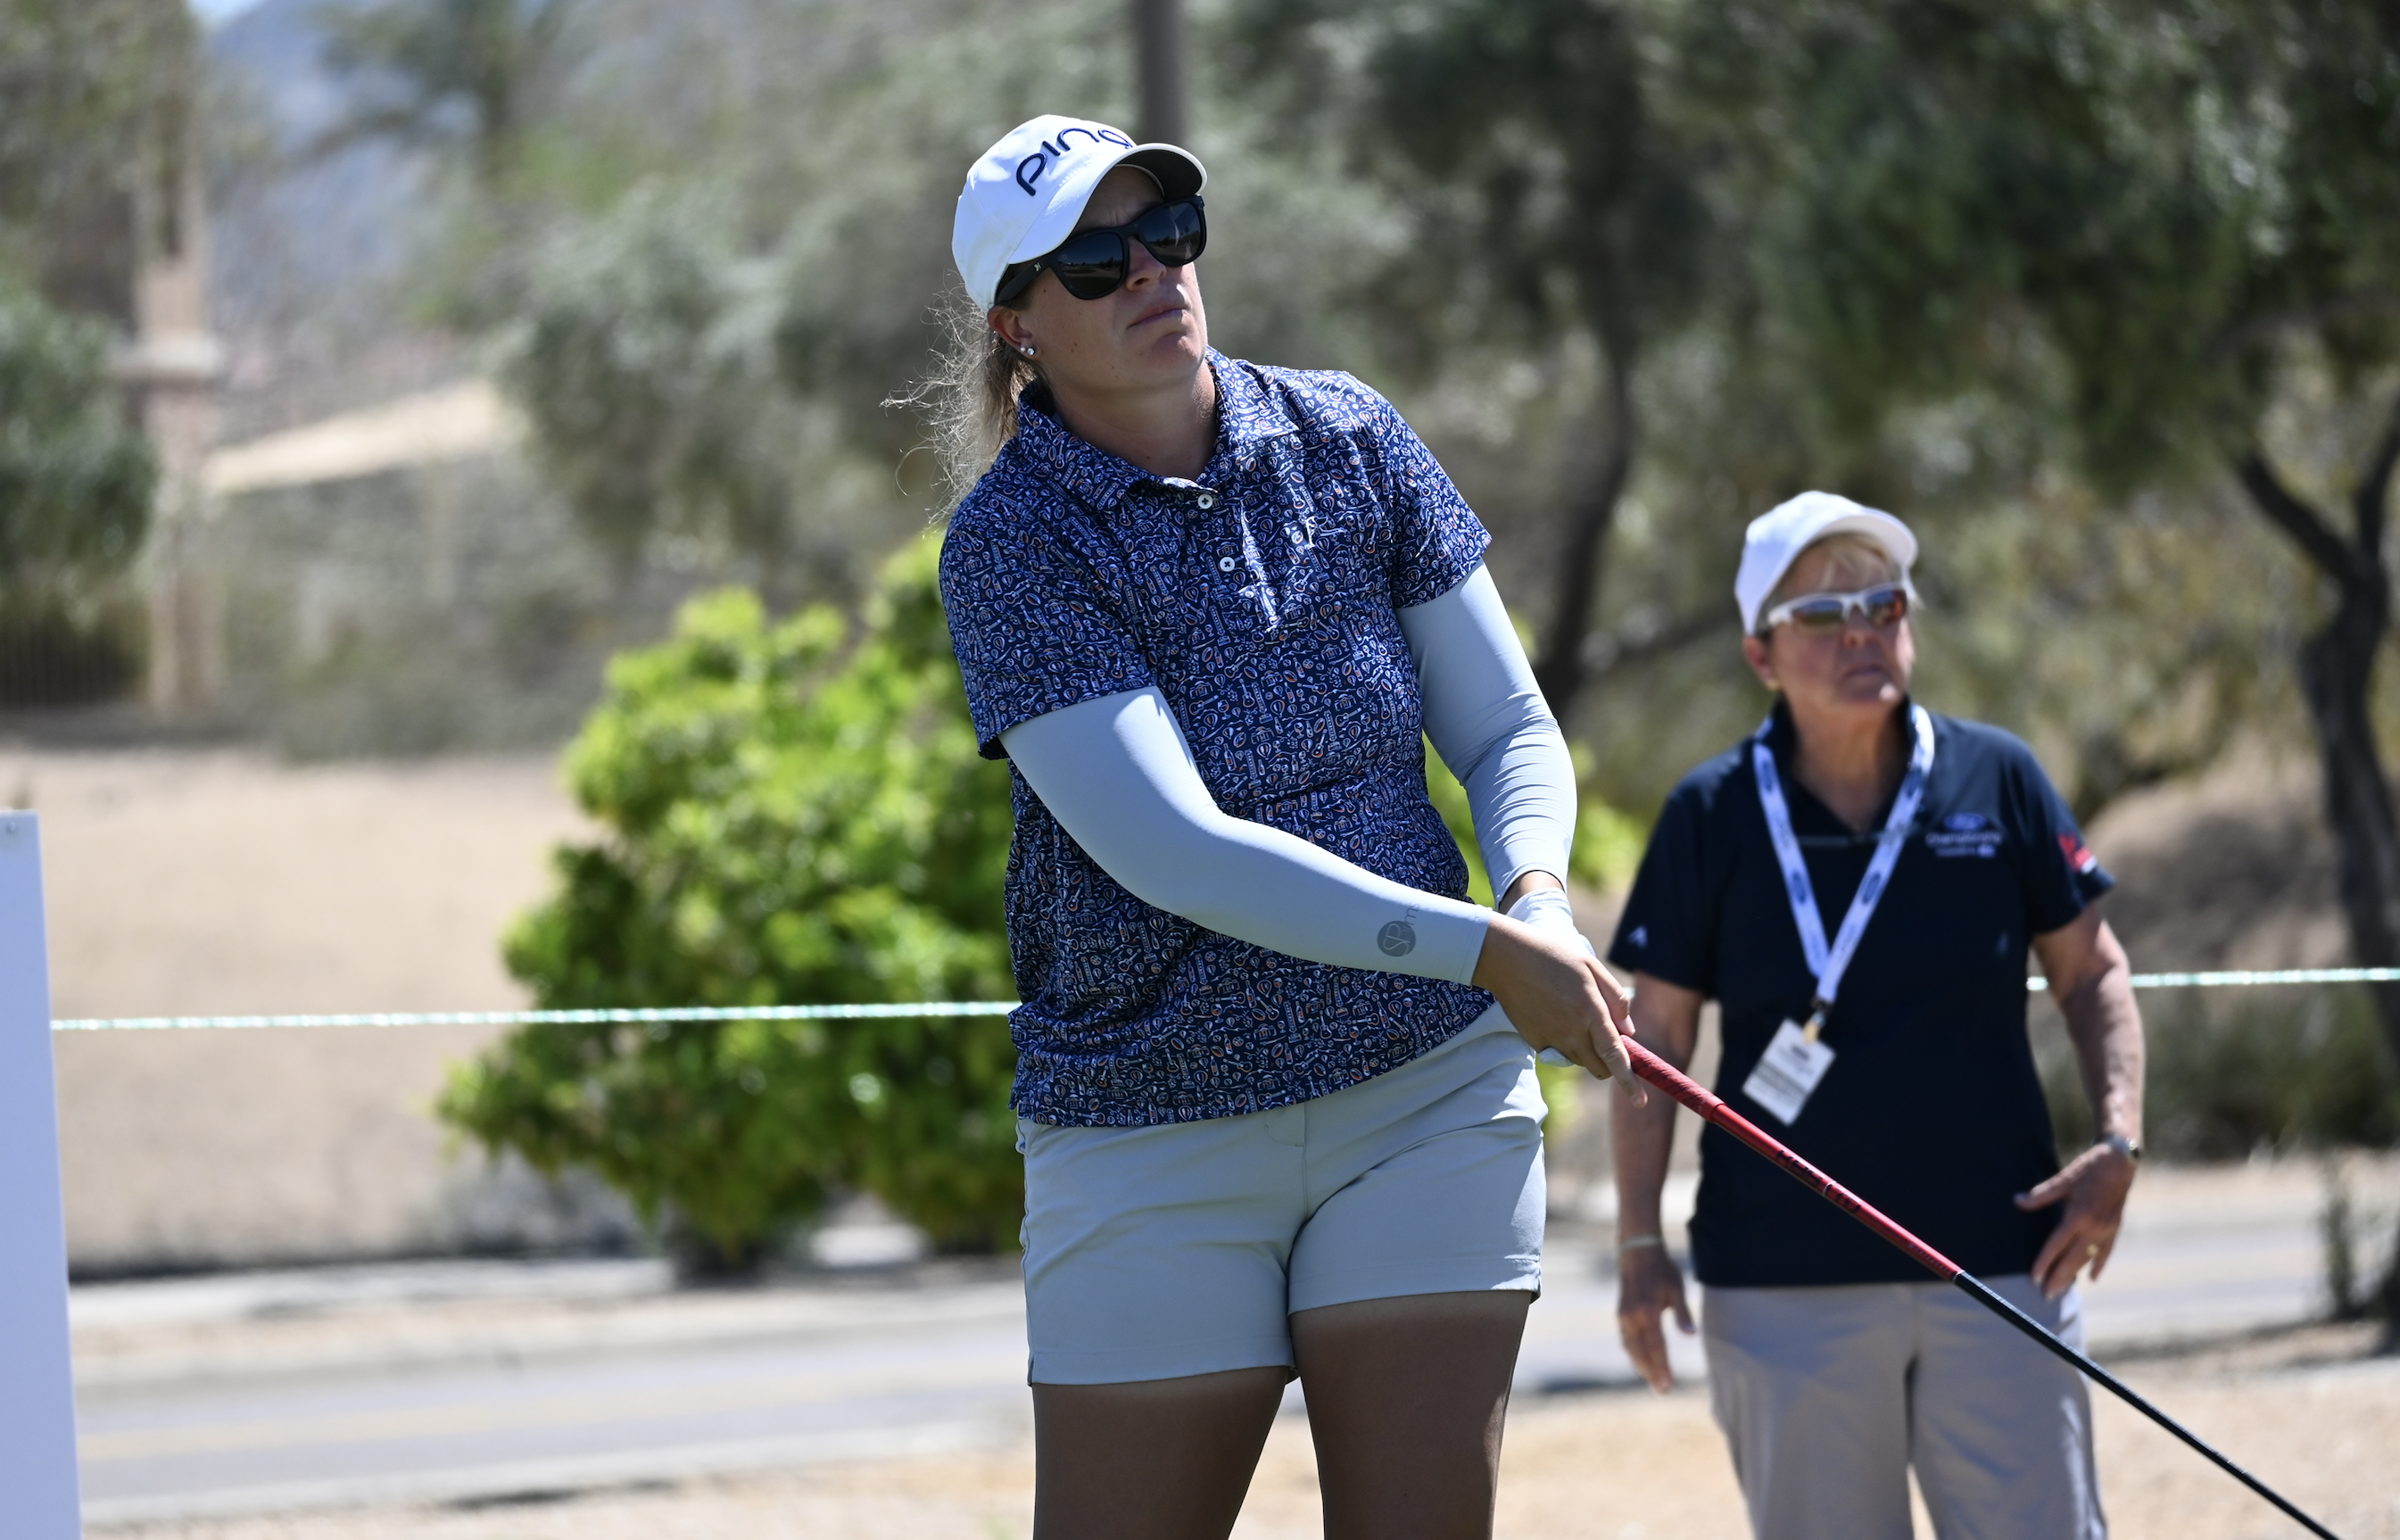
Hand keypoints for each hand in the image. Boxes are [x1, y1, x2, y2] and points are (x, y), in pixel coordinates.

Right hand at [1471, 913, 1642, 1100]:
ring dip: (1585, 1050)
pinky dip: (1562, 1042)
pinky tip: (1552, 1015)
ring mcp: (1551, 1038)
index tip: (1640, 1102)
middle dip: (1608, 1064)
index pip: (1615, 1055)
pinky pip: (1556, 1052)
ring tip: (1573, 1016)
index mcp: (1591, 1011)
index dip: (1629, 1081)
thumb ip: (1615, 998)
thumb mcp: (1591, 966)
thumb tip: (1628, 1030)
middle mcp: (1572, 1031)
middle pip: (1598, 1068)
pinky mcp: (1534, 1041)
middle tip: (1605, 1040)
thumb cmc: (1552, 955)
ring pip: (1578, 1060)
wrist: (1505, 958)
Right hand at [1615, 1243, 1693, 1392]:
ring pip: (1630, 1348)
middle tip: (1663, 1391)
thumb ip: (1682, 1314)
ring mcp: (1623, 1316)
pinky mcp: (1621, 1315)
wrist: (1636, 1253)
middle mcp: (1632, 1317)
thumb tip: (1691, 1336)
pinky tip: (1642, 1362)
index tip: (1668, 1385)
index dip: (1662, 1368)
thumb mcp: (1676, 1288)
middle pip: (1640, 1353)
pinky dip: (1634, 1354)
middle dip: (1651, 1373)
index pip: (1656, 1347)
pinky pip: (1626, 1340)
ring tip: (1653, 1381)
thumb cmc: (1661, 1270)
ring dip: (1641, 1366)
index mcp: (1648, 1311)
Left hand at [2015, 1141, 2137, 1297]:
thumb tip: (2017, 1202)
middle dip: (2059, 1278)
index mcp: (2078, 1215)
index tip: (2034, 1278)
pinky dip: (2098, 1265)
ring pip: (2088, 1259)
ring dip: (2074, 1275)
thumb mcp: (2063, 1179)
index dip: (2044, 1262)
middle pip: (2073, 1259)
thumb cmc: (2089, 1169)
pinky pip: (2106, 1252)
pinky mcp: (2115, 1228)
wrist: (2121, 1162)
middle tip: (2046, 1295)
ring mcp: (2107, 1230)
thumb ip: (2040, 1194)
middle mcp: (2094, 1227)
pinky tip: (2091, 1279)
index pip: (2057, 1245)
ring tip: (2062, 1289)